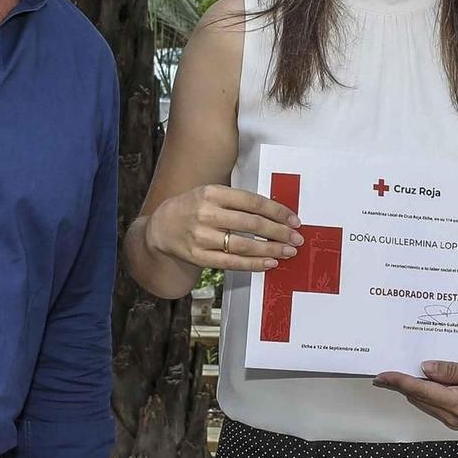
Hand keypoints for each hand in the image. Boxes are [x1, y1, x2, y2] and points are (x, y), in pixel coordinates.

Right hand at [145, 184, 300, 271]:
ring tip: (287, 252)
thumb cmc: (192, 208)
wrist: (161, 228)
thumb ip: (238, 201)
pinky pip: (232, 262)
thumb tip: (276, 213)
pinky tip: (268, 263)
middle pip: (251, 224)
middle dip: (279, 232)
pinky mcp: (199, 257)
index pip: (252, 202)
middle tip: (296, 239)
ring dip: (270, 249)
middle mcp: (206, 214)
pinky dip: (253, 264)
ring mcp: (201, 237)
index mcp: (212, 193)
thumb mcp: (211, 195)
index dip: (277, 211)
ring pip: (244, 245)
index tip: (294, 220)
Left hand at [372, 360, 457, 434]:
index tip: (382, 375)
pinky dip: (427, 392)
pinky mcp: (457, 420)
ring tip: (402, 370)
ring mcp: (453, 420)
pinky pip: (436, 404)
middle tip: (387, 368)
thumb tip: (426, 367)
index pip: (420, 390)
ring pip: (426, 401)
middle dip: (402, 383)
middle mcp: (451, 415)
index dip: (399, 381)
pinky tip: (426, 380)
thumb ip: (453, 371)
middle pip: (418, 397)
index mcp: (457, 403)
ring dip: (414, 387)